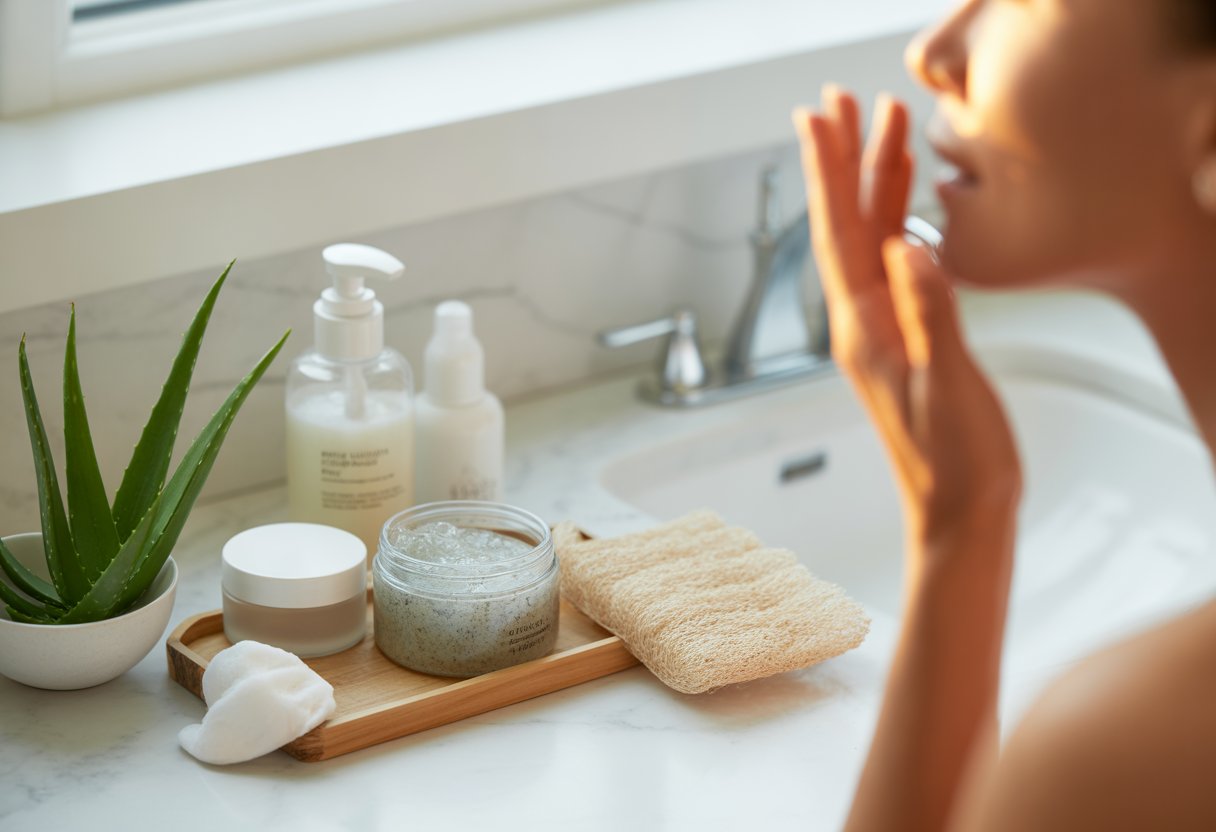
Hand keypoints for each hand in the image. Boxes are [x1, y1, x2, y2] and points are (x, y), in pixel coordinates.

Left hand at [793, 87, 1020, 562]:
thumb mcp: (945, 386)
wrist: (957, 511)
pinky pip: (892, 265)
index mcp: (862, 330)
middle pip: (845, 225)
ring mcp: (879, 330)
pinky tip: (902, 204)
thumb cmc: (953, 461)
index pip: (838, 235)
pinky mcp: (903, 338)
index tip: (820, 120)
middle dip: (844, 160)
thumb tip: (907, 248)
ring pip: (869, 240)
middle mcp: (861, 324)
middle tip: (841, 101)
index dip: (828, 174)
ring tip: (879, 130)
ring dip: (872, 183)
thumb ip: (928, 316)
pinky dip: (895, 222)